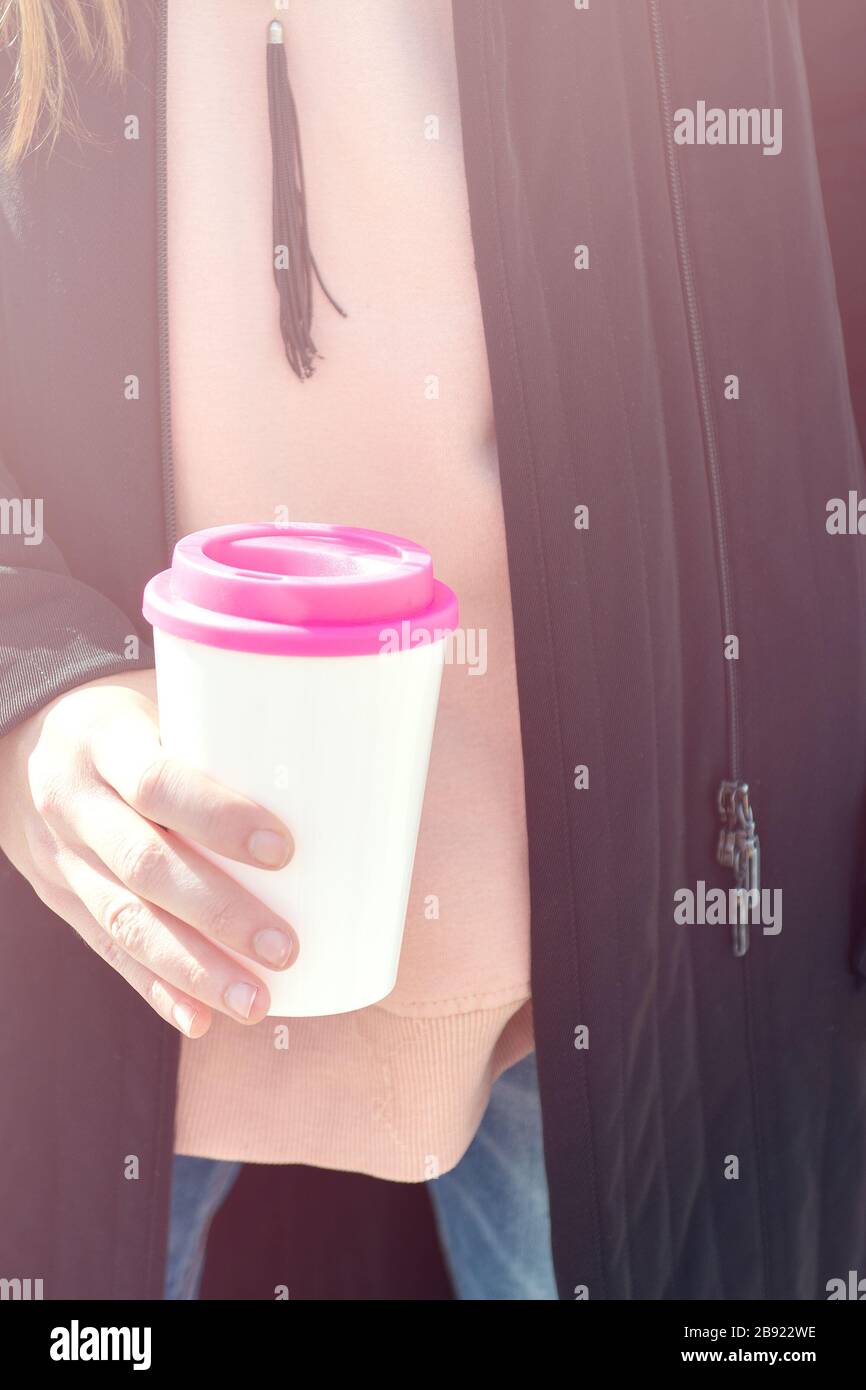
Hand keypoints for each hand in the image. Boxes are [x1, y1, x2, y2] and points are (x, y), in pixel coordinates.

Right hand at [0, 669, 297, 1036]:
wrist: (25, 748)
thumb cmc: (133, 723)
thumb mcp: (164, 704)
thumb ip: (231, 735)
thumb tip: (349, 767)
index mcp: (104, 738)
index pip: (157, 782)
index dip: (218, 817)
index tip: (284, 851)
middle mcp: (74, 801)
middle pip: (145, 865)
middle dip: (219, 913)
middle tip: (284, 948)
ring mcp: (61, 857)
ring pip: (125, 920)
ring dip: (193, 970)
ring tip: (256, 1002)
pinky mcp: (61, 900)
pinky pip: (107, 951)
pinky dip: (156, 989)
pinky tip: (202, 1018)